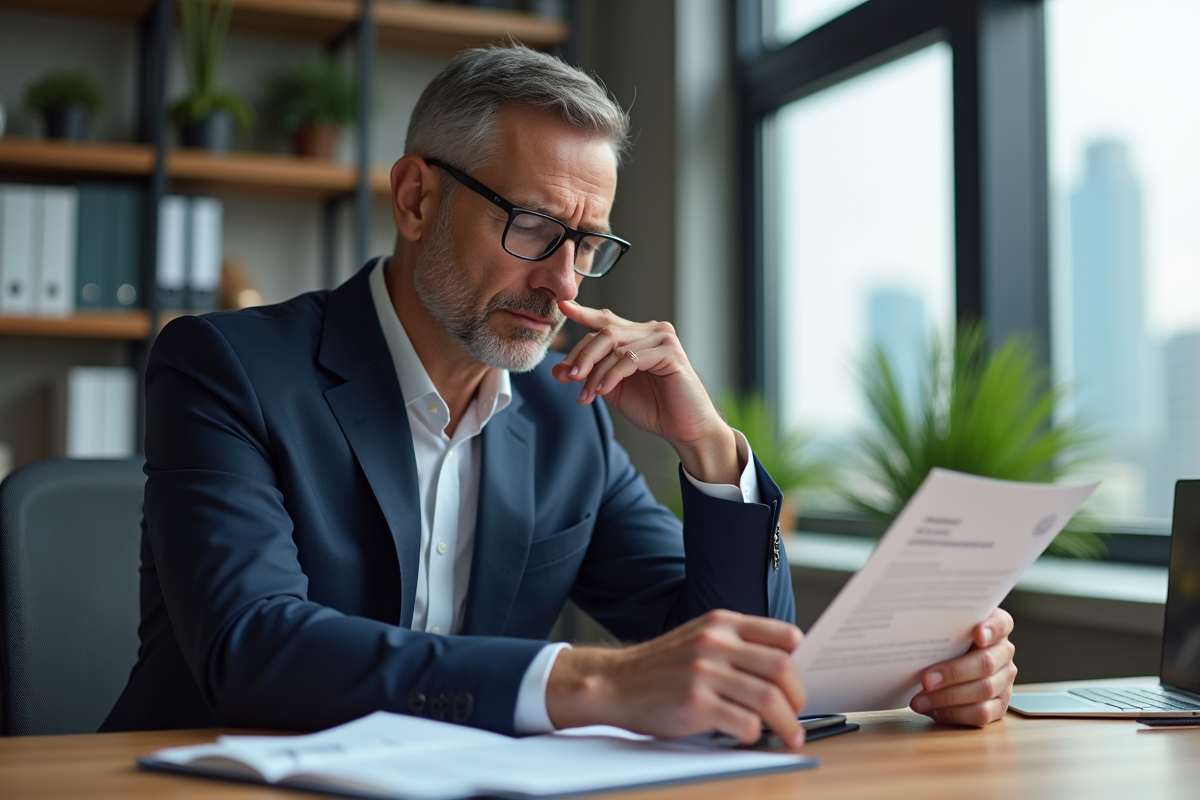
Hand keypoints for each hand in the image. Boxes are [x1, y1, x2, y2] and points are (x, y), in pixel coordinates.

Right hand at [546, 609, 807, 747]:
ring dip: (788, 724)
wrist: (615, 682)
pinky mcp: (695, 704)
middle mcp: (715, 643)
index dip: (800, 662)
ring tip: (790, 736)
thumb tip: (782, 667)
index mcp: (721, 623)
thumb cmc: (661, 667)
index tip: (798, 682)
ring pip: (769, 699)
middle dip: (798, 698)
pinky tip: (752, 737)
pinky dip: (756, 734)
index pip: (782, 635)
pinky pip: (745, 723)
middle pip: (782, 669)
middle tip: (798, 715)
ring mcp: (704, 672)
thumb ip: (734, 644)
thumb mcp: (698, 637)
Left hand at [551, 301, 738, 483]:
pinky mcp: (670, 353)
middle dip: (582, 356)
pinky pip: (630, 359)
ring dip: (595, 372)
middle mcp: (652, 330)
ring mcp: (663, 339)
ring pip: (615, 346)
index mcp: (639, 335)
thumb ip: (590, 375)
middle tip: (568, 378)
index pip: (606, 322)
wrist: (684, 429)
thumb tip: (558, 370)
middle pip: (606, 333)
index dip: (584, 314)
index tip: (562, 307)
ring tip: (587, 394)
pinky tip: (603, 390)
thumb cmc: (654, 407)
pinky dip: (612, 375)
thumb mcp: (612, 389)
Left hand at [909, 607, 1016, 725]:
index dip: (991, 629)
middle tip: (925, 680)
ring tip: (920, 700)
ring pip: (983, 691)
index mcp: (996, 628)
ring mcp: (1004, 680)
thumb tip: (912, 626)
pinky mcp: (999, 705)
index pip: (1001, 623)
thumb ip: (940, 623)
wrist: (945, 659)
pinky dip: (954, 714)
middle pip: (986, 663)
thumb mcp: (943, 626)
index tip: (977, 635)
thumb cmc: (943, 639)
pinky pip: (982, 714)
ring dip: (947, 698)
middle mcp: (1004, 653)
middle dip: (953, 673)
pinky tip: (933, 711)